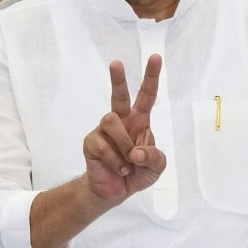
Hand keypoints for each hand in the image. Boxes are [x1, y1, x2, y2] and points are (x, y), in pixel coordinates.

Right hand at [81, 55, 165, 204]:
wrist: (113, 190)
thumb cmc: (137, 173)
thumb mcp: (157, 168)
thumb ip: (155, 158)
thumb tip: (136, 151)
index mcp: (139, 122)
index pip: (147, 96)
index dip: (151, 77)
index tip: (155, 57)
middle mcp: (121, 122)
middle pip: (118, 96)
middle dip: (118, 79)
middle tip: (116, 62)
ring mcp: (103, 131)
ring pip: (111, 120)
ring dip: (123, 143)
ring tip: (128, 161)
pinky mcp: (91, 142)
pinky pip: (103, 145)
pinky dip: (115, 162)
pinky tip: (119, 169)